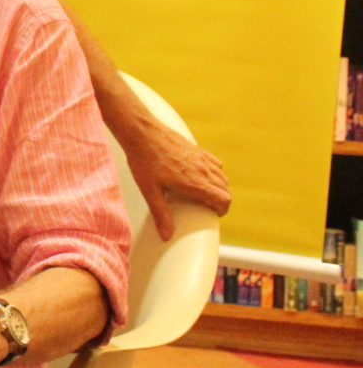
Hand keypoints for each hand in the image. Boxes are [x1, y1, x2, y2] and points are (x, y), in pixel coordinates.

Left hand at [121, 115, 230, 240]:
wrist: (141, 132)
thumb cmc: (144, 160)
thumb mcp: (150, 191)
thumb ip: (161, 214)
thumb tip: (166, 236)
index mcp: (195, 183)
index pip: (223, 200)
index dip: (222, 210)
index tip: (213, 214)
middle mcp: (203, 170)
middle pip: (226, 189)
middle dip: (221, 200)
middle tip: (208, 206)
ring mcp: (202, 158)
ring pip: (222, 176)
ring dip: (219, 186)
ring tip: (204, 193)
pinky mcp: (197, 149)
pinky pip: (215, 163)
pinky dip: (215, 172)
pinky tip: (202, 175)